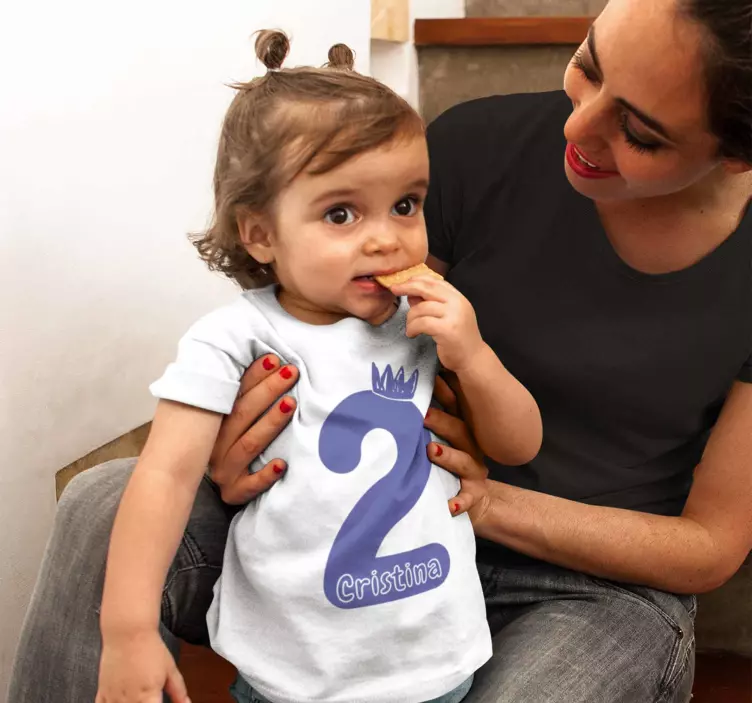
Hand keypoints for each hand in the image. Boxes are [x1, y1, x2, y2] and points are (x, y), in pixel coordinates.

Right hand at [96, 630, 188, 702]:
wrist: (128, 632)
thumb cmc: (150, 648)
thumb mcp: (170, 669)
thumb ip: (178, 691)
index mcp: (148, 697)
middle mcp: (130, 701)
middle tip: (149, 698)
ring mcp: (113, 698)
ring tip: (138, 698)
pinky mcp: (102, 693)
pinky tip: (121, 701)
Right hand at [209, 354, 298, 504]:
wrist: (201, 487)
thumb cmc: (230, 445)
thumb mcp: (231, 419)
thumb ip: (242, 396)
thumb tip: (271, 361)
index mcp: (213, 423)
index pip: (234, 394)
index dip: (254, 376)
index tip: (274, 360)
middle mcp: (215, 445)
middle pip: (242, 415)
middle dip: (268, 391)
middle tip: (290, 372)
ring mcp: (224, 470)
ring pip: (248, 444)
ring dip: (270, 423)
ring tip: (291, 404)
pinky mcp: (234, 492)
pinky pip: (249, 486)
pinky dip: (265, 475)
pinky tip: (281, 463)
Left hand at [390, 276, 484, 372]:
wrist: (472, 358)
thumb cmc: (458, 338)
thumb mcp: (446, 316)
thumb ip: (431, 303)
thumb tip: (411, 293)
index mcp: (458, 297)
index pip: (435, 281)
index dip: (417, 279)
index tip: (403, 282)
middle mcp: (457, 303)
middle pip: (427, 288)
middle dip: (407, 287)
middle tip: (394, 289)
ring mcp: (453, 315)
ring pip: (421, 308)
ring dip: (410, 318)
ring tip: (410, 328)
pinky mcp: (447, 329)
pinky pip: (422, 323)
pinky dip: (412, 328)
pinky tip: (412, 334)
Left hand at [425, 378, 490, 527]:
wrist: (474, 502)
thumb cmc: (446, 465)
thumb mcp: (438, 440)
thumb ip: (426, 422)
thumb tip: (402, 395)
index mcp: (461, 431)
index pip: (455, 407)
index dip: (446, 392)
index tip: (433, 377)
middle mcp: (471, 448)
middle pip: (460, 430)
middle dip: (442, 422)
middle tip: (424, 415)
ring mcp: (474, 471)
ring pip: (465, 462)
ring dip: (449, 456)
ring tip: (432, 451)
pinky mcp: (474, 495)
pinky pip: (468, 499)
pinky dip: (459, 501)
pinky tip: (449, 504)